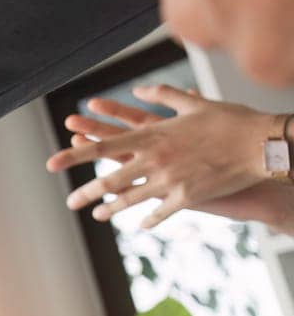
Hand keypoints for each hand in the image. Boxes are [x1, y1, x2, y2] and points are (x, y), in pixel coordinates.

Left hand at [45, 84, 282, 228]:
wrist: (262, 144)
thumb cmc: (231, 120)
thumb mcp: (194, 102)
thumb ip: (162, 96)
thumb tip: (139, 90)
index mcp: (153, 135)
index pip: (104, 145)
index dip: (75, 154)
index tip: (52, 162)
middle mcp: (156, 159)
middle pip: (111, 178)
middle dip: (86, 192)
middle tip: (69, 202)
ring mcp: (170, 180)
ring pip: (131, 198)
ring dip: (111, 208)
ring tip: (97, 216)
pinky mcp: (188, 196)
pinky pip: (160, 212)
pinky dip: (148, 219)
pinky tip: (139, 226)